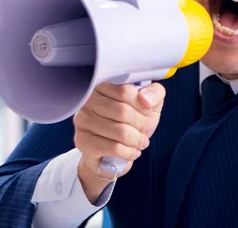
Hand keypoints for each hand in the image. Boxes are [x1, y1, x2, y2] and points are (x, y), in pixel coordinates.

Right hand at [74, 82, 164, 202]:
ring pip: (120, 131)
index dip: (143, 106)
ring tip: (140, 142)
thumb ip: (154, 93)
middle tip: (145, 130)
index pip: (126, 91)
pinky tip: (133, 152)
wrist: (111, 153)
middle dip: (141, 124)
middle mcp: (88, 99)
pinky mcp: (83, 140)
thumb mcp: (148, 105)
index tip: (147, 113)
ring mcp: (82, 120)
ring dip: (137, 140)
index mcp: (103, 84)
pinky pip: (113, 147)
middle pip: (123, 111)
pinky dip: (129, 152)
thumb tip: (146, 99)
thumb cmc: (130, 123)